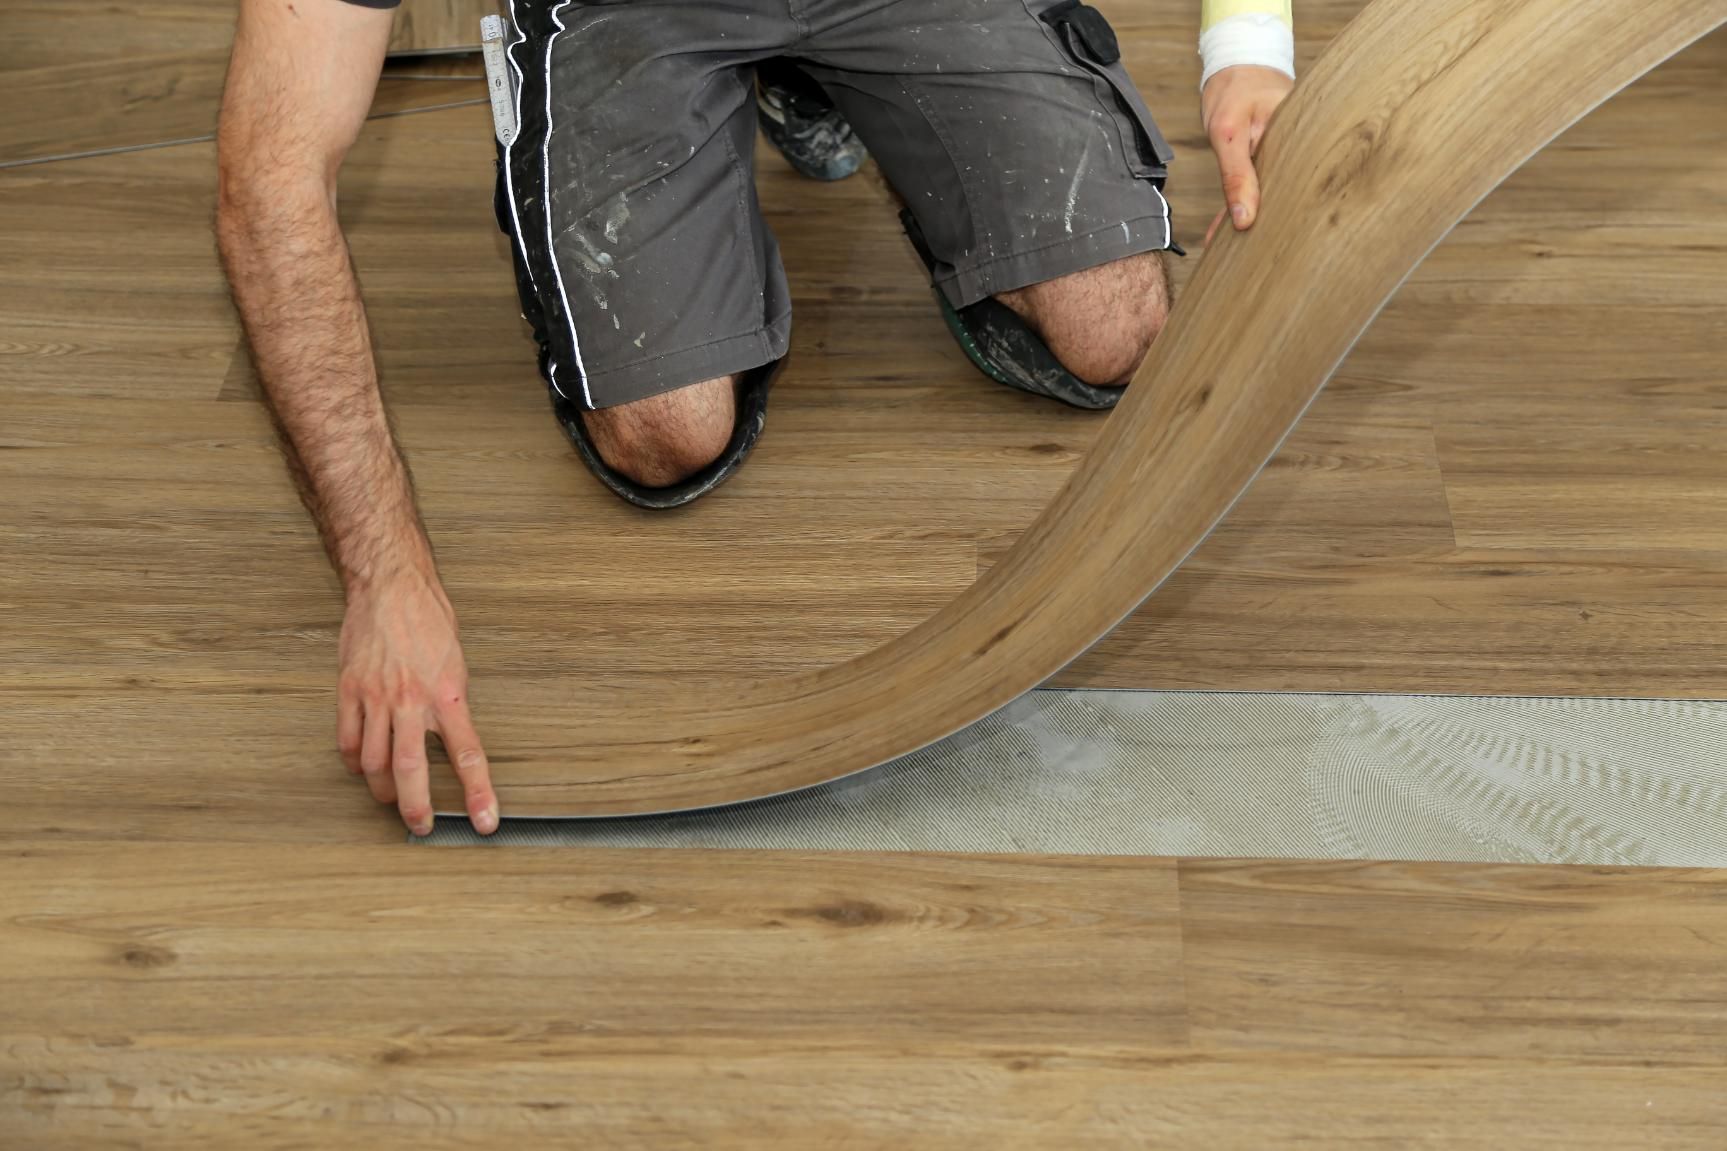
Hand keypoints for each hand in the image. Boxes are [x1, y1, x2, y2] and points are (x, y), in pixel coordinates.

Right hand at [336, 567, 498, 835]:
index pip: (467, 755)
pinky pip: (347, 741)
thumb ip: (452, 703)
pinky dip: (355, 762)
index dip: (477, 793)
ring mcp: (376, 697)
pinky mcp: (349, 691)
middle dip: (416, 807)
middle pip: (409, 770)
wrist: (390, 587)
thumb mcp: (457, 663)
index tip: (483, 822)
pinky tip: (363, 767)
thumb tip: (452, 735)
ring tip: (391, 797)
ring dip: (382, 788)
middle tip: (421, 826)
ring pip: (374, 762)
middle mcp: (411, 700)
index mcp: (448, 694)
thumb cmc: (428, 619)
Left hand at [1200, 64, 1294, 244]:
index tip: (1281, 257)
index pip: (1303, 192)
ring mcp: (1292, 158)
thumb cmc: (1233, 92)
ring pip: (1279, 197)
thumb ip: (1236, 174)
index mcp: (1305, 142)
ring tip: (1253, 260)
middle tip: (1269, 270)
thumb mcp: (1227, 133)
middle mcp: (1304, 153)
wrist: (1237, 67)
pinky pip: (1265, 188)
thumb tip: (1244, 220)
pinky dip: (1250, 207)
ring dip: (1264, 221)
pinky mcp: (1277, 161)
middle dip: (1282, 232)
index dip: (1292, 225)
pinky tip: (1236, 232)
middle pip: (1295, 200)